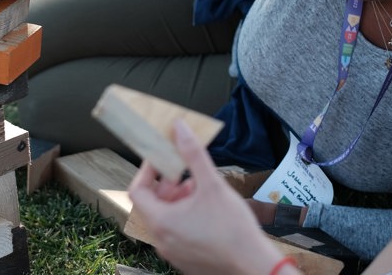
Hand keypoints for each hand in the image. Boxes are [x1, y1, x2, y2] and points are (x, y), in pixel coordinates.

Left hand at [128, 120, 293, 274]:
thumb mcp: (212, 184)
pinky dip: (183, 217)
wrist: (254, 266)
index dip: (147, 171)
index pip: (137, 190)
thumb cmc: (234, 232)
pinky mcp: (186, 259)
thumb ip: (193, 154)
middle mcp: (162, 240)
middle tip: (183, 174)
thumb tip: (180, 130)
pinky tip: (205, 210)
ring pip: (164, 219)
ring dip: (176, 200)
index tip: (160, 160)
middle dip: (166, 185)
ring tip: (198, 190)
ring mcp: (173, 252)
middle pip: (151, 204)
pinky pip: (176, 233)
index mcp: (161, 222)